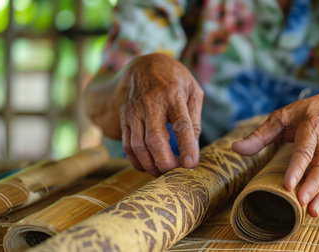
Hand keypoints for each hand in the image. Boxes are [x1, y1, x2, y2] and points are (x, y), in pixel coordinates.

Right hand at [120, 53, 202, 175]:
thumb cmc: (176, 81)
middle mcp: (151, 103)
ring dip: (150, 165)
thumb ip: (194, 121)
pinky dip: (136, 160)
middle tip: (175, 173)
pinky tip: (148, 166)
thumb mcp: (194, 92)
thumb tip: (193, 150)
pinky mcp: (124, 117)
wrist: (146, 65)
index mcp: (173, 95)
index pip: (181, 125)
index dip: (186, 147)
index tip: (191, 165)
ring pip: (138, 146)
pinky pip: (127, 145)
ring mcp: (134, 111)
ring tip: (162, 173)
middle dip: (165, 162)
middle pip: (155, 140)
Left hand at [232, 93, 318, 216]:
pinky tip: (318, 208)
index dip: (297, 168)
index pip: (304, 149)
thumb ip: (258, 136)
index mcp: (311, 126)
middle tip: (301, 202)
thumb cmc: (301, 115)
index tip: (288, 185)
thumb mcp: (280, 118)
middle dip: (313, 184)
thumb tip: (235, 148)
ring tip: (313, 212)